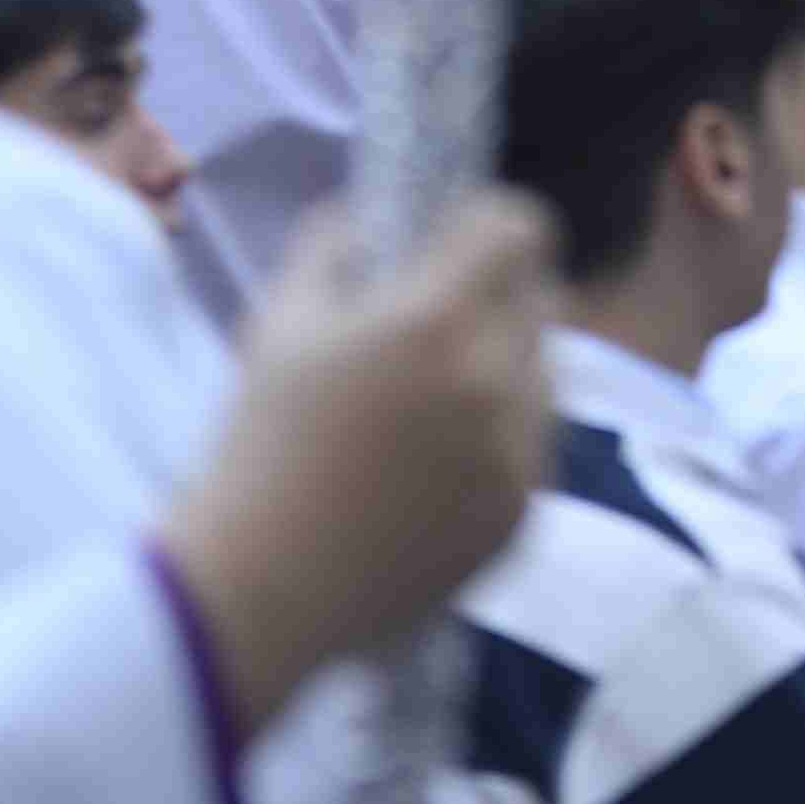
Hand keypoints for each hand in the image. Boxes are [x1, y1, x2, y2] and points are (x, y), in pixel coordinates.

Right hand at [161, 191, 559, 735]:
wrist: (263, 588)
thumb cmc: (258, 446)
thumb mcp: (277, 323)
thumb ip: (333, 245)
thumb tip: (371, 215)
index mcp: (436, 319)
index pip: (521, 228)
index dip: (487, 223)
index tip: (450, 241)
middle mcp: (498, 378)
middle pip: (540, 297)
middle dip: (494, 294)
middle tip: (435, 320)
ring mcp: (521, 452)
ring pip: (546, 371)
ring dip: (506, 362)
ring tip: (433, 397)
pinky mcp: (525, 512)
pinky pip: (537, 441)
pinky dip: (504, 432)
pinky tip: (438, 459)